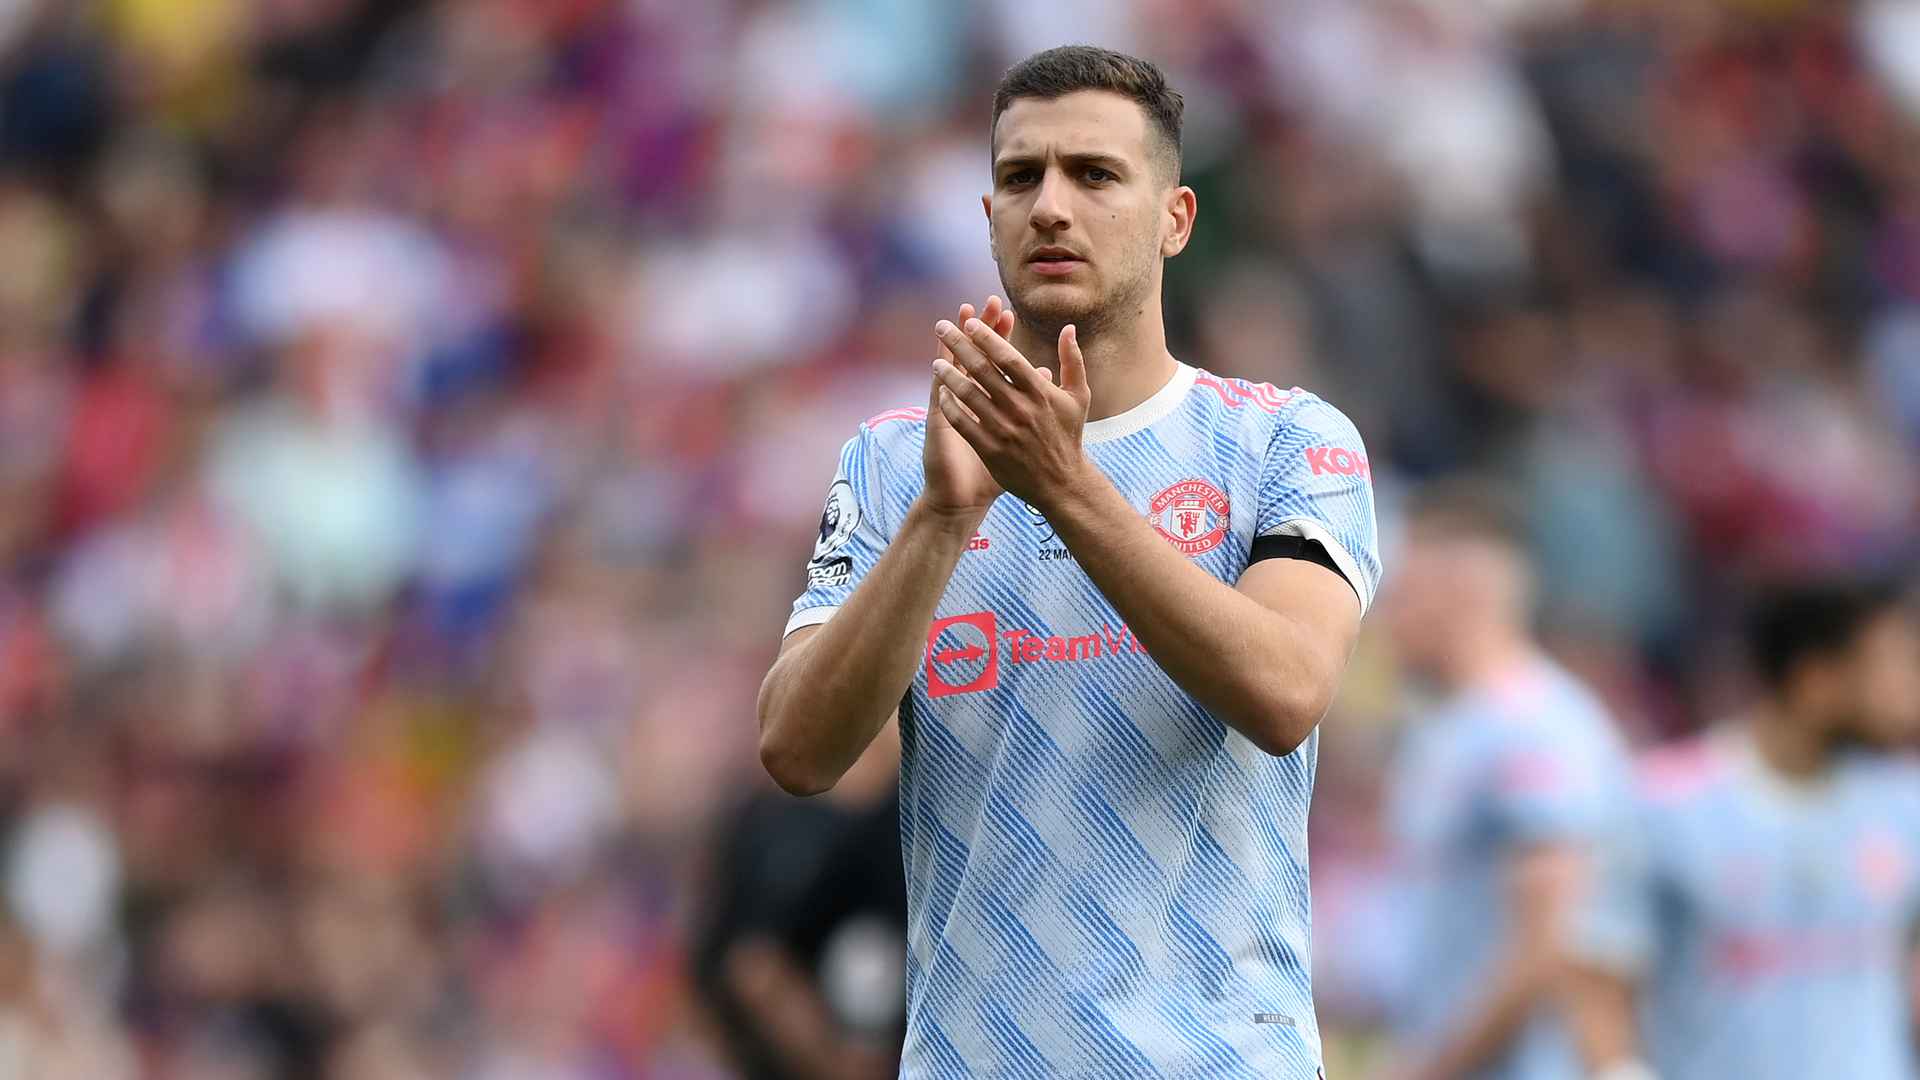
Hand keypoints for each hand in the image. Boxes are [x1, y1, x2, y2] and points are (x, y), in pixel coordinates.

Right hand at [920, 296, 1016, 522]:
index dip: (1000, 336)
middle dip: (980, 330)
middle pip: (974, 355)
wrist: (963, 499)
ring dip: (955, 344)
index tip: (1008, 313)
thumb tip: (1046, 374)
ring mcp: (950, 409)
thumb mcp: (1018, 436)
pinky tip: (940, 361)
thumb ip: (1032, 404)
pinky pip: (939, 399)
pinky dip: (940, 380)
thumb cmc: (994, 470)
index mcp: (988, 399)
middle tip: (986, 304)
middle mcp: (968, 399)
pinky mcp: (938, 424)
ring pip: (952, 368)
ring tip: (957, 320)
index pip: (995, 359)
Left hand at [930, 316, 1090, 508]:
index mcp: (1040, 392)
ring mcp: (1004, 430)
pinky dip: (950, 407)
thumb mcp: (1079, 397)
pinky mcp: (991, 450)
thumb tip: (1069, 328)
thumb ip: (1073, 361)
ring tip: (936, 362)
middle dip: (959, 345)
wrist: (1061, 484)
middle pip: (983, 370)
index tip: (969, 323)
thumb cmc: (1069, 436)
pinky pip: (964, 423)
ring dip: (949, 375)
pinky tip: (941, 394)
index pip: (1008, 357)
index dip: (987, 337)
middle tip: (941, 328)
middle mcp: (1021, 409)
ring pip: (969, 395)